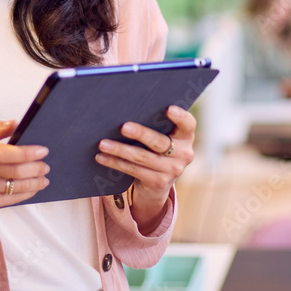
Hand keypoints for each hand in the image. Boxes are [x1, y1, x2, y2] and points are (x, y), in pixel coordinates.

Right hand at [0, 120, 49, 217]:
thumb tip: (16, 123)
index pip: (4, 152)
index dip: (27, 153)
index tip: (42, 151)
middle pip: (14, 171)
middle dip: (36, 168)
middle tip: (45, 166)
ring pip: (16, 186)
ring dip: (35, 182)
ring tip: (43, 178)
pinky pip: (12, 199)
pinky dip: (27, 193)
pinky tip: (33, 188)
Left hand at [96, 105, 195, 232]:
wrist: (158, 182)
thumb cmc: (156, 148)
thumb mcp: (163, 136)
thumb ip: (155, 124)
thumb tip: (126, 108)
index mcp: (186, 136)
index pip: (188, 124)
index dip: (180, 117)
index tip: (169, 108)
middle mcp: (184, 153)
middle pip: (160, 142)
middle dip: (141, 134)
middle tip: (123, 127)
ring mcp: (172, 170)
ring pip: (142, 157)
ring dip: (120, 150)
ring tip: (103, 143)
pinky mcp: (158, 182)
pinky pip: (133, 170)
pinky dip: (116, 162)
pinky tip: (102, 157)